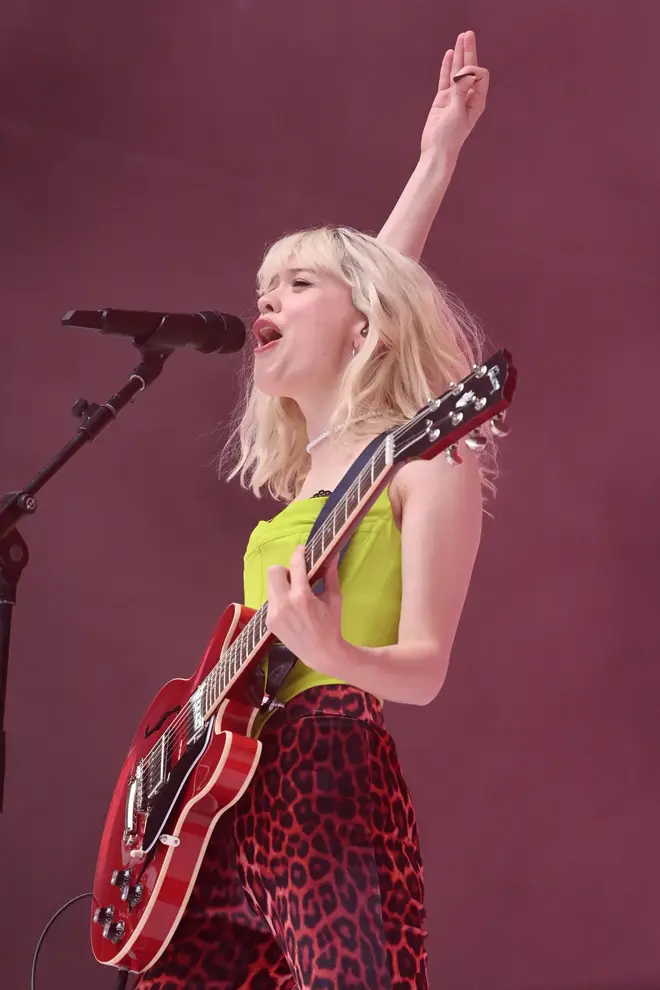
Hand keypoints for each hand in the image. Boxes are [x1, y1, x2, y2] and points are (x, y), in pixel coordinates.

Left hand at [265, 545, 343, 675]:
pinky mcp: (269, 621)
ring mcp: (274, 614)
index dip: (298, 553)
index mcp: (302, 597)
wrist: (321, 653)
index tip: (301, 549)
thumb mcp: (334, 599)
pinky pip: (271, 600)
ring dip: (282, 584)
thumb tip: (332, 555)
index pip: (296, 566)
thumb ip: (330, 575)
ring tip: (295, 595)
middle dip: (285, 570)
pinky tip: (291, 609)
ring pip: (270, 585)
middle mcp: (284, 603)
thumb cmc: (331, 625)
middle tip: (297, 578)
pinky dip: (280, 598)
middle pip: (274, 570)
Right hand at [420, 30, 489, 161]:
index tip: (461, 74)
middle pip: (470, 69)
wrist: (436, 150)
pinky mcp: (442, 100)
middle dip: (469, 52)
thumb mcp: (457, 113)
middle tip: (468, 34)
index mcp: (477, 101)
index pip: (480, 76)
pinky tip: (449, 54)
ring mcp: (454, 98)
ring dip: (459, 55)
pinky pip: (445, 79)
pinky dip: (447, 67)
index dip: (472, 69)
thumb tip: (465, 73)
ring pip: (457, 72)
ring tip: (460, 38)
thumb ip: (460, 92)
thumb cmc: (450, 136)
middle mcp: (468, 97)